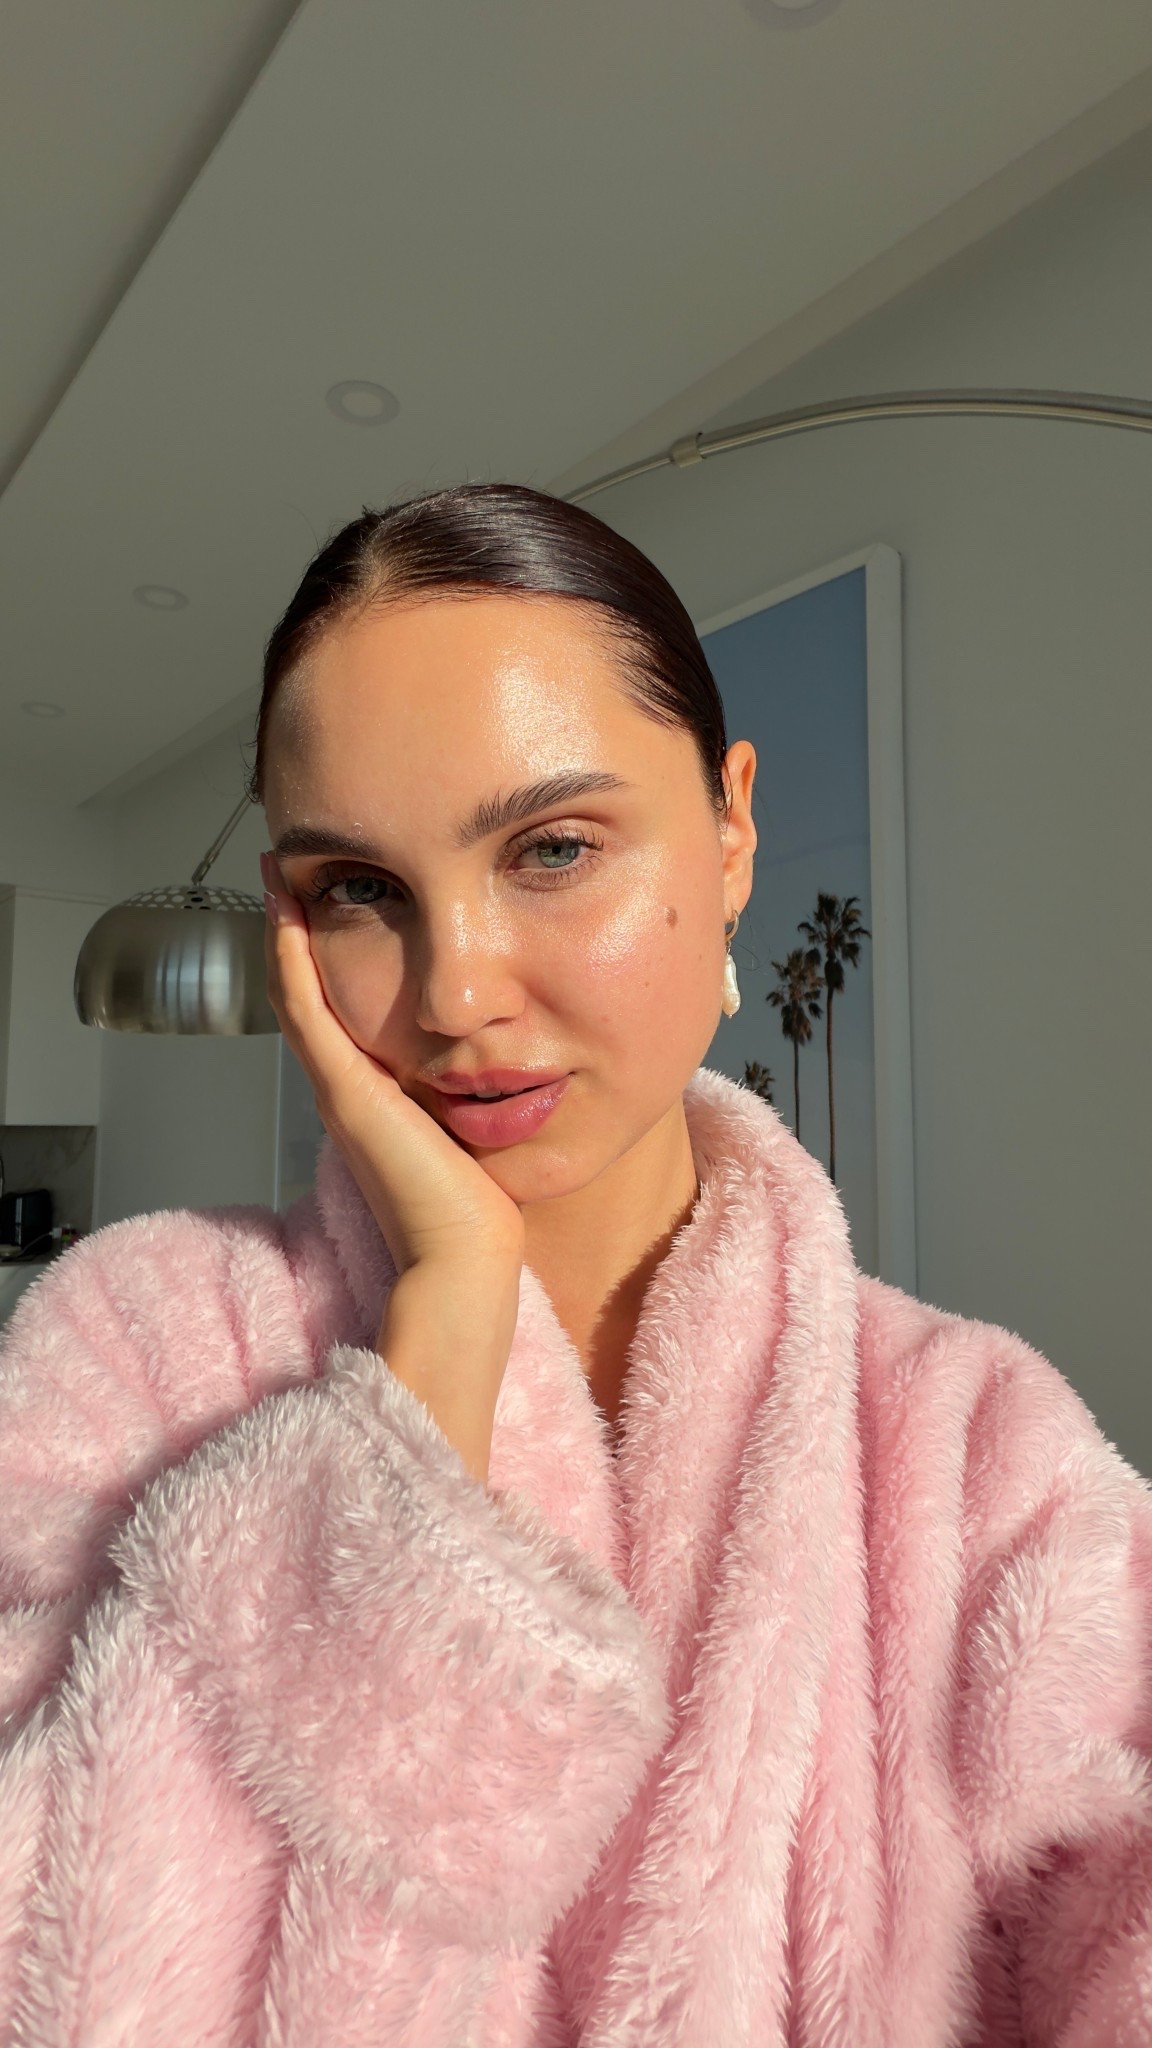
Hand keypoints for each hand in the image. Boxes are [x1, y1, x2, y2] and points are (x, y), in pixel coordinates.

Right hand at [261, 853, 524, 1278]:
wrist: (464, 1260)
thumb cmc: (479, 1211)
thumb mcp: (473, 1131)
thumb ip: (471, 1092)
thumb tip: (506, 1053)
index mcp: (371, 1096)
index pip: (337, 1010)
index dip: (323, 955)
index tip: (326, 898)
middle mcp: (345, 1088)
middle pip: (306, 992)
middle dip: (297, 930)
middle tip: (289, 869)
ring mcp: (337, 1089)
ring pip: (296, 992)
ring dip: (286, 931)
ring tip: (282, 874)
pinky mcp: (344, 1093)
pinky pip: (306, 1011)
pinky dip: (292, 959)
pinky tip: (289, 911)